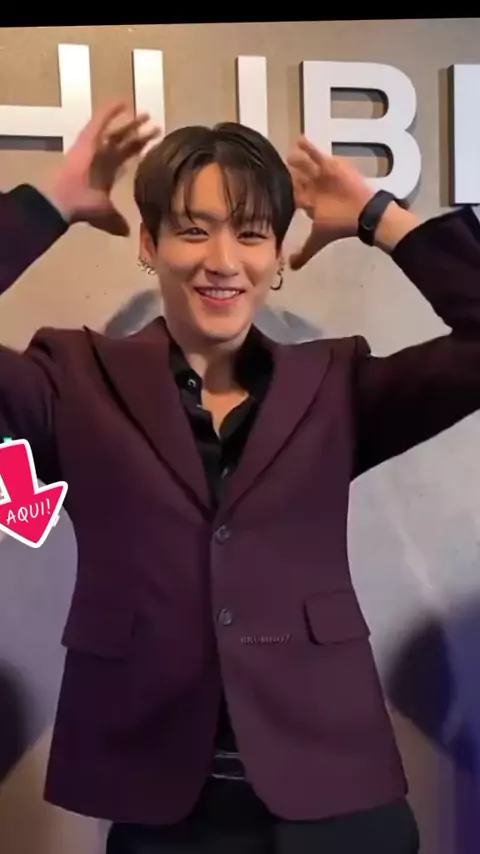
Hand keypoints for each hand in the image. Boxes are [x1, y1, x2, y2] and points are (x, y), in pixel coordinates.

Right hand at [45, 102, 160, 235]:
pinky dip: (111, 111)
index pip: (126, 158)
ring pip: (116, 131)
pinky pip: (101, 120)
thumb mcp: (106, 215)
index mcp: (106, 172)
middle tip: (155, 126)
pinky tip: (124, 101)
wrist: (66, 199)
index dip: (139, 150)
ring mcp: (95, 147)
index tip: (153, 144)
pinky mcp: (88, 139)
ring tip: (146, 113)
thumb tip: (127, 234)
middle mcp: (102, 157)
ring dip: (131, 123)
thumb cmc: (83, 206)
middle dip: (140, 135)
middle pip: (125, 142)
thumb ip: (117, 220)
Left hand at [287, 137, 374, 268]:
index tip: (268, 186)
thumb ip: (305, 251)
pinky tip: (299, 139)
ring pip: (305, 165)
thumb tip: (290, 267)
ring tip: (288, 154)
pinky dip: (308, 147)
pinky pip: (317, 154)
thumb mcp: (318, 239)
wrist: (362, 213)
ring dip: (296, 159)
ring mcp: (321, 176)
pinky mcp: (331, 165)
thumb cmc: (340, 224)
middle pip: (297, 177)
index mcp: (309, 203)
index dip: (282, 191)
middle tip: (276, 166)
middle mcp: (313, 188)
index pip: (291, 195)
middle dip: (288, 173)